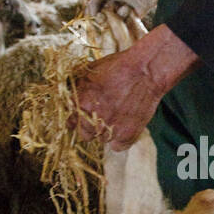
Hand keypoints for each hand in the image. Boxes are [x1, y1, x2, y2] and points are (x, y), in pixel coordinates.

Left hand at [73, 24, 197, 149]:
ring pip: (101, 140)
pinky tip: (125, 126)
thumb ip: (74, 87)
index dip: (79, 118)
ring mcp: (108, 129)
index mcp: (79, 103)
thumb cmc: (118, 67)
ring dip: (107, 131)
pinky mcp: (125, 136)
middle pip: (84, 134)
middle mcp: (91, 119)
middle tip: (105, 114)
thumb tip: (67, 101)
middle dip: (91, 126)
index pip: (71, 121)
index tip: (88, 114)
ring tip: (119, 115)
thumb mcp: (89, 71)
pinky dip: (120, 140)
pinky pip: (117, 147)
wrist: (146, 70)